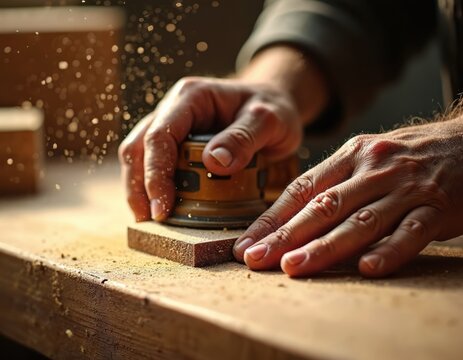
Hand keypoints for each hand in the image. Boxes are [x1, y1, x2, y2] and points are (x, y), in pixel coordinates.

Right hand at [119, 46, 328, 221]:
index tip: (162, 208)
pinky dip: (151, 186)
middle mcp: (173, 109)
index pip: (160, 135)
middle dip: (138, 186)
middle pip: (139, 147)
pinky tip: (159, 207)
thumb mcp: (269, 121)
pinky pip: (153, 164)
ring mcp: (172, 126)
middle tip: (149, 220)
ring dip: (138, 188)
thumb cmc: (271, 109)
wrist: (272, 105)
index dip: (155, 173)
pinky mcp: (176, 143)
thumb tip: (214, 162)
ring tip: (147, 219)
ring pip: (138, 156)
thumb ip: (244, 138)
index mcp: (192, 97)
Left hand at [233, 117, 462, 276]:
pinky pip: (411, 231)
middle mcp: (373, 169)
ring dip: (325, 246)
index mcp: (351, 155)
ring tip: (294, 267)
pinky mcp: (438, 207)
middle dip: (285, 236)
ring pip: (360, 220)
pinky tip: (367, 268)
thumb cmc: (408, 156)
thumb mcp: (366, 157)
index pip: (302, 189)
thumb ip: (334, 183)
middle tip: (256, 260)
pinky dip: (389, 250)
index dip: (271, 218)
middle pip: (323, 206)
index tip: (247, 242)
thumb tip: (291, 216)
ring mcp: (405, 188)